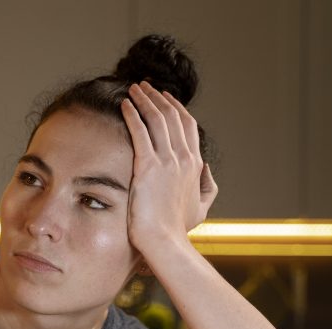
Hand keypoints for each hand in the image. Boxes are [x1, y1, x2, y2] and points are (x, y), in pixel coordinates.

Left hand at [121, 81, 217, 253]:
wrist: (164, 241)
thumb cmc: (178, 229)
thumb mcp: (201, 207)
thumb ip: (207, 186)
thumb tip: (206, 170)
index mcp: (195, 165)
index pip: (187, 126)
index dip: (175, 108)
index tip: (164, 97)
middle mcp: (184, 159)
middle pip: (172, 117)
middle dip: (158, 97)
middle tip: (145, 85)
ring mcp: (167, 162)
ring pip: (157, 120)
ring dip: (145, 99)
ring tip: (133, 88)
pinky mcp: (148, 168)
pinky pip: (140, 133)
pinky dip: (133, 115)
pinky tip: (125, 104)